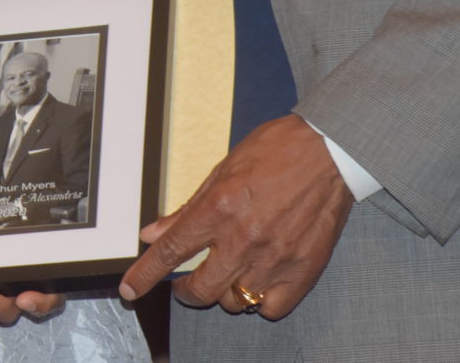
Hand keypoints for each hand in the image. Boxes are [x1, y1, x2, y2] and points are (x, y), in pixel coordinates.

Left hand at [117, 114, 352, 319]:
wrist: (329, 151)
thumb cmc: (275, 152)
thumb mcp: (220, 171)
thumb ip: (186, 209)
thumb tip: (152, 233)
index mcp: (219, 208)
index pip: (171, 251)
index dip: (145, 274)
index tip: (130, 289)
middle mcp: (245, 238)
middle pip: (201, 288)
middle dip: (186, 291)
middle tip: (186, 282)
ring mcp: (275, 258)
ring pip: (235, 302)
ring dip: (224, 293)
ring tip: (228, 273)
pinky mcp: (304, 270)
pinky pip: (272, 308)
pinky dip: (260, 301)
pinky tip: (258, 282)